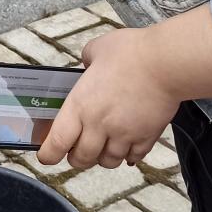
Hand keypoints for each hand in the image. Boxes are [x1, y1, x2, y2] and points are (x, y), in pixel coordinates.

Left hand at [37, 28, 179, 169]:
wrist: (165, 63)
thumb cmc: (131, 52)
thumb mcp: (97, 49)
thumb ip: (87, 60)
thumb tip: (89, 65)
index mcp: (80, 105)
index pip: (57, 142)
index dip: (48, 154)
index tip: (46, 156)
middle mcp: (99, 125)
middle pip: (82, 158)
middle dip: (77, 158)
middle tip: (77, 151)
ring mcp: (124, 134)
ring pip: (108, 162)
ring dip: (103, 158)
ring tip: (104, 147)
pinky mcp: (146, 137)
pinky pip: (134, 158)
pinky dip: (129, 156)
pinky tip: (128, 147)